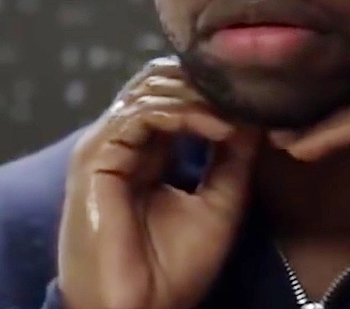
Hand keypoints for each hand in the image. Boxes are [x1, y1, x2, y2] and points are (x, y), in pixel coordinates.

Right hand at [58, 57, 259, 308]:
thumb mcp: (220, 203)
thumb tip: (254, 116)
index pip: (172, 92)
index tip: (253, 100)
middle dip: (202, 84)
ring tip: (232, 116)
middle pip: (158, 80)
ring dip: (197, 97)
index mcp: (145, 148)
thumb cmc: (173, 269)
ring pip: (149, 89)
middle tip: (242, 98)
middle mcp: (121, 139)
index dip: (210, 89)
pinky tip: (214, 127)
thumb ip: (233, 158)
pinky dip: (181, 112)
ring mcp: (105, 145)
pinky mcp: (95, 157)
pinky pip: (139, 114)